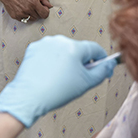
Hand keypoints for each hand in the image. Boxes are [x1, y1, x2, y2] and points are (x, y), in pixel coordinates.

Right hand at [0, 0, 52, 20]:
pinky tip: (22, 8)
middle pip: (39, 16)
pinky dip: (26, 16)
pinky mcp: (15, 16)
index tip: (43, 7)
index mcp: (33, 2)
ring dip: (33, 14)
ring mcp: (21, 14)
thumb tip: (49, 5)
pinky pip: (24, 20)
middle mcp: (27, 10)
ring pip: (32, 19)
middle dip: (39, 11)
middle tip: (35, 4)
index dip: (46, 10)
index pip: (45, 14)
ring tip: (28, 6)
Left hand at [0, 35, 117, 127]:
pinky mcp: (33, 48)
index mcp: (74, 47)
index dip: (101, 59)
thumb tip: (109, 64)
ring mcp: (45, 43)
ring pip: (63, 50)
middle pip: (78, 49)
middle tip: (79, 78)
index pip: (95, 48)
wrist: (28, 97)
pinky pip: (48, 52)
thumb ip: (102, 72)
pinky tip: (49, 74)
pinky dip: (51, 60)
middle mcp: (60, 40)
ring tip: (61, 78)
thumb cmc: (57, 91)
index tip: (103, 68)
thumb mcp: (86, 84)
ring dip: (66, 60)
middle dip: (81, 61)